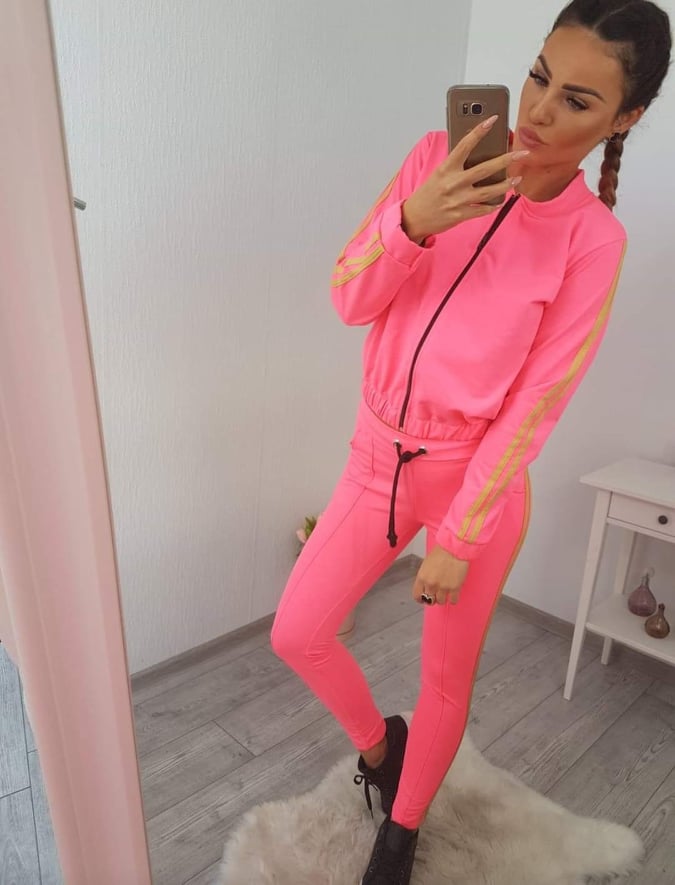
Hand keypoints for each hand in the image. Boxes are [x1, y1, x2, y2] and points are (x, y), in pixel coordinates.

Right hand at [401, 118, 528, 242]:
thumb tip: (478, 154)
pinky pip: (481, 210)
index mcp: (446, 168)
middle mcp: (452, 183)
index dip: (479, 131)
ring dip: (505, 185)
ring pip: (487, 192)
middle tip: (521, 153)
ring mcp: (457, 200)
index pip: (464, 145)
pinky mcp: (459, 215)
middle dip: (505, 160)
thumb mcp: (439, 174)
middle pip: (484, 169)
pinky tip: (502, 200)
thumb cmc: (428, 193)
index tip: (493, 120)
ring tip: (517, 179)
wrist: (414, 218)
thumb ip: (456, 165)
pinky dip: (492, 206)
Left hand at [413, 545, 469, 606]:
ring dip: (443, 598)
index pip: (417, 595)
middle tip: (436, 594)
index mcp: (422, 578)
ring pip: (441, 602)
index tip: (423, 598)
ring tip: (446, 592)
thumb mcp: (426, 565)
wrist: (454, 548)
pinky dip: (453, 599)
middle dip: (432, 598)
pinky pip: (453, 601)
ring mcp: (443, 587)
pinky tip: (453, 593)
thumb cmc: (441, 552)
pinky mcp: (455, 588)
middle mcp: (431, 584)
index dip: (420, 598)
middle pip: (429, 600)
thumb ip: (425, 577)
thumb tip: (426, 586)